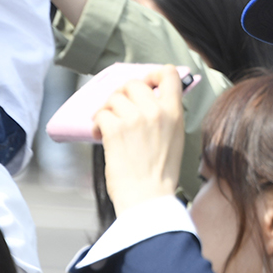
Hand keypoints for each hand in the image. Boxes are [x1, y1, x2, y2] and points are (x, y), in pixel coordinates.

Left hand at [94, 65, 186, 216]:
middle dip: (122, 95)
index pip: (168, 73)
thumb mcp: (175, 138)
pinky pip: (100, 114)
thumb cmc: (160, 175)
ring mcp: (134, 119)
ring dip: (107, 110)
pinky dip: (97, 124)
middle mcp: (155, 111)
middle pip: (133, 83)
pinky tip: (100, 136)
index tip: (146, 83)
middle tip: (119, 110)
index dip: (153, 74)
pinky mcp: (115, 130)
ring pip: (114, 98)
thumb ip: (166, 115)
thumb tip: (151, 99)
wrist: (148, 199)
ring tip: (108, 126)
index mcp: (174, 112)